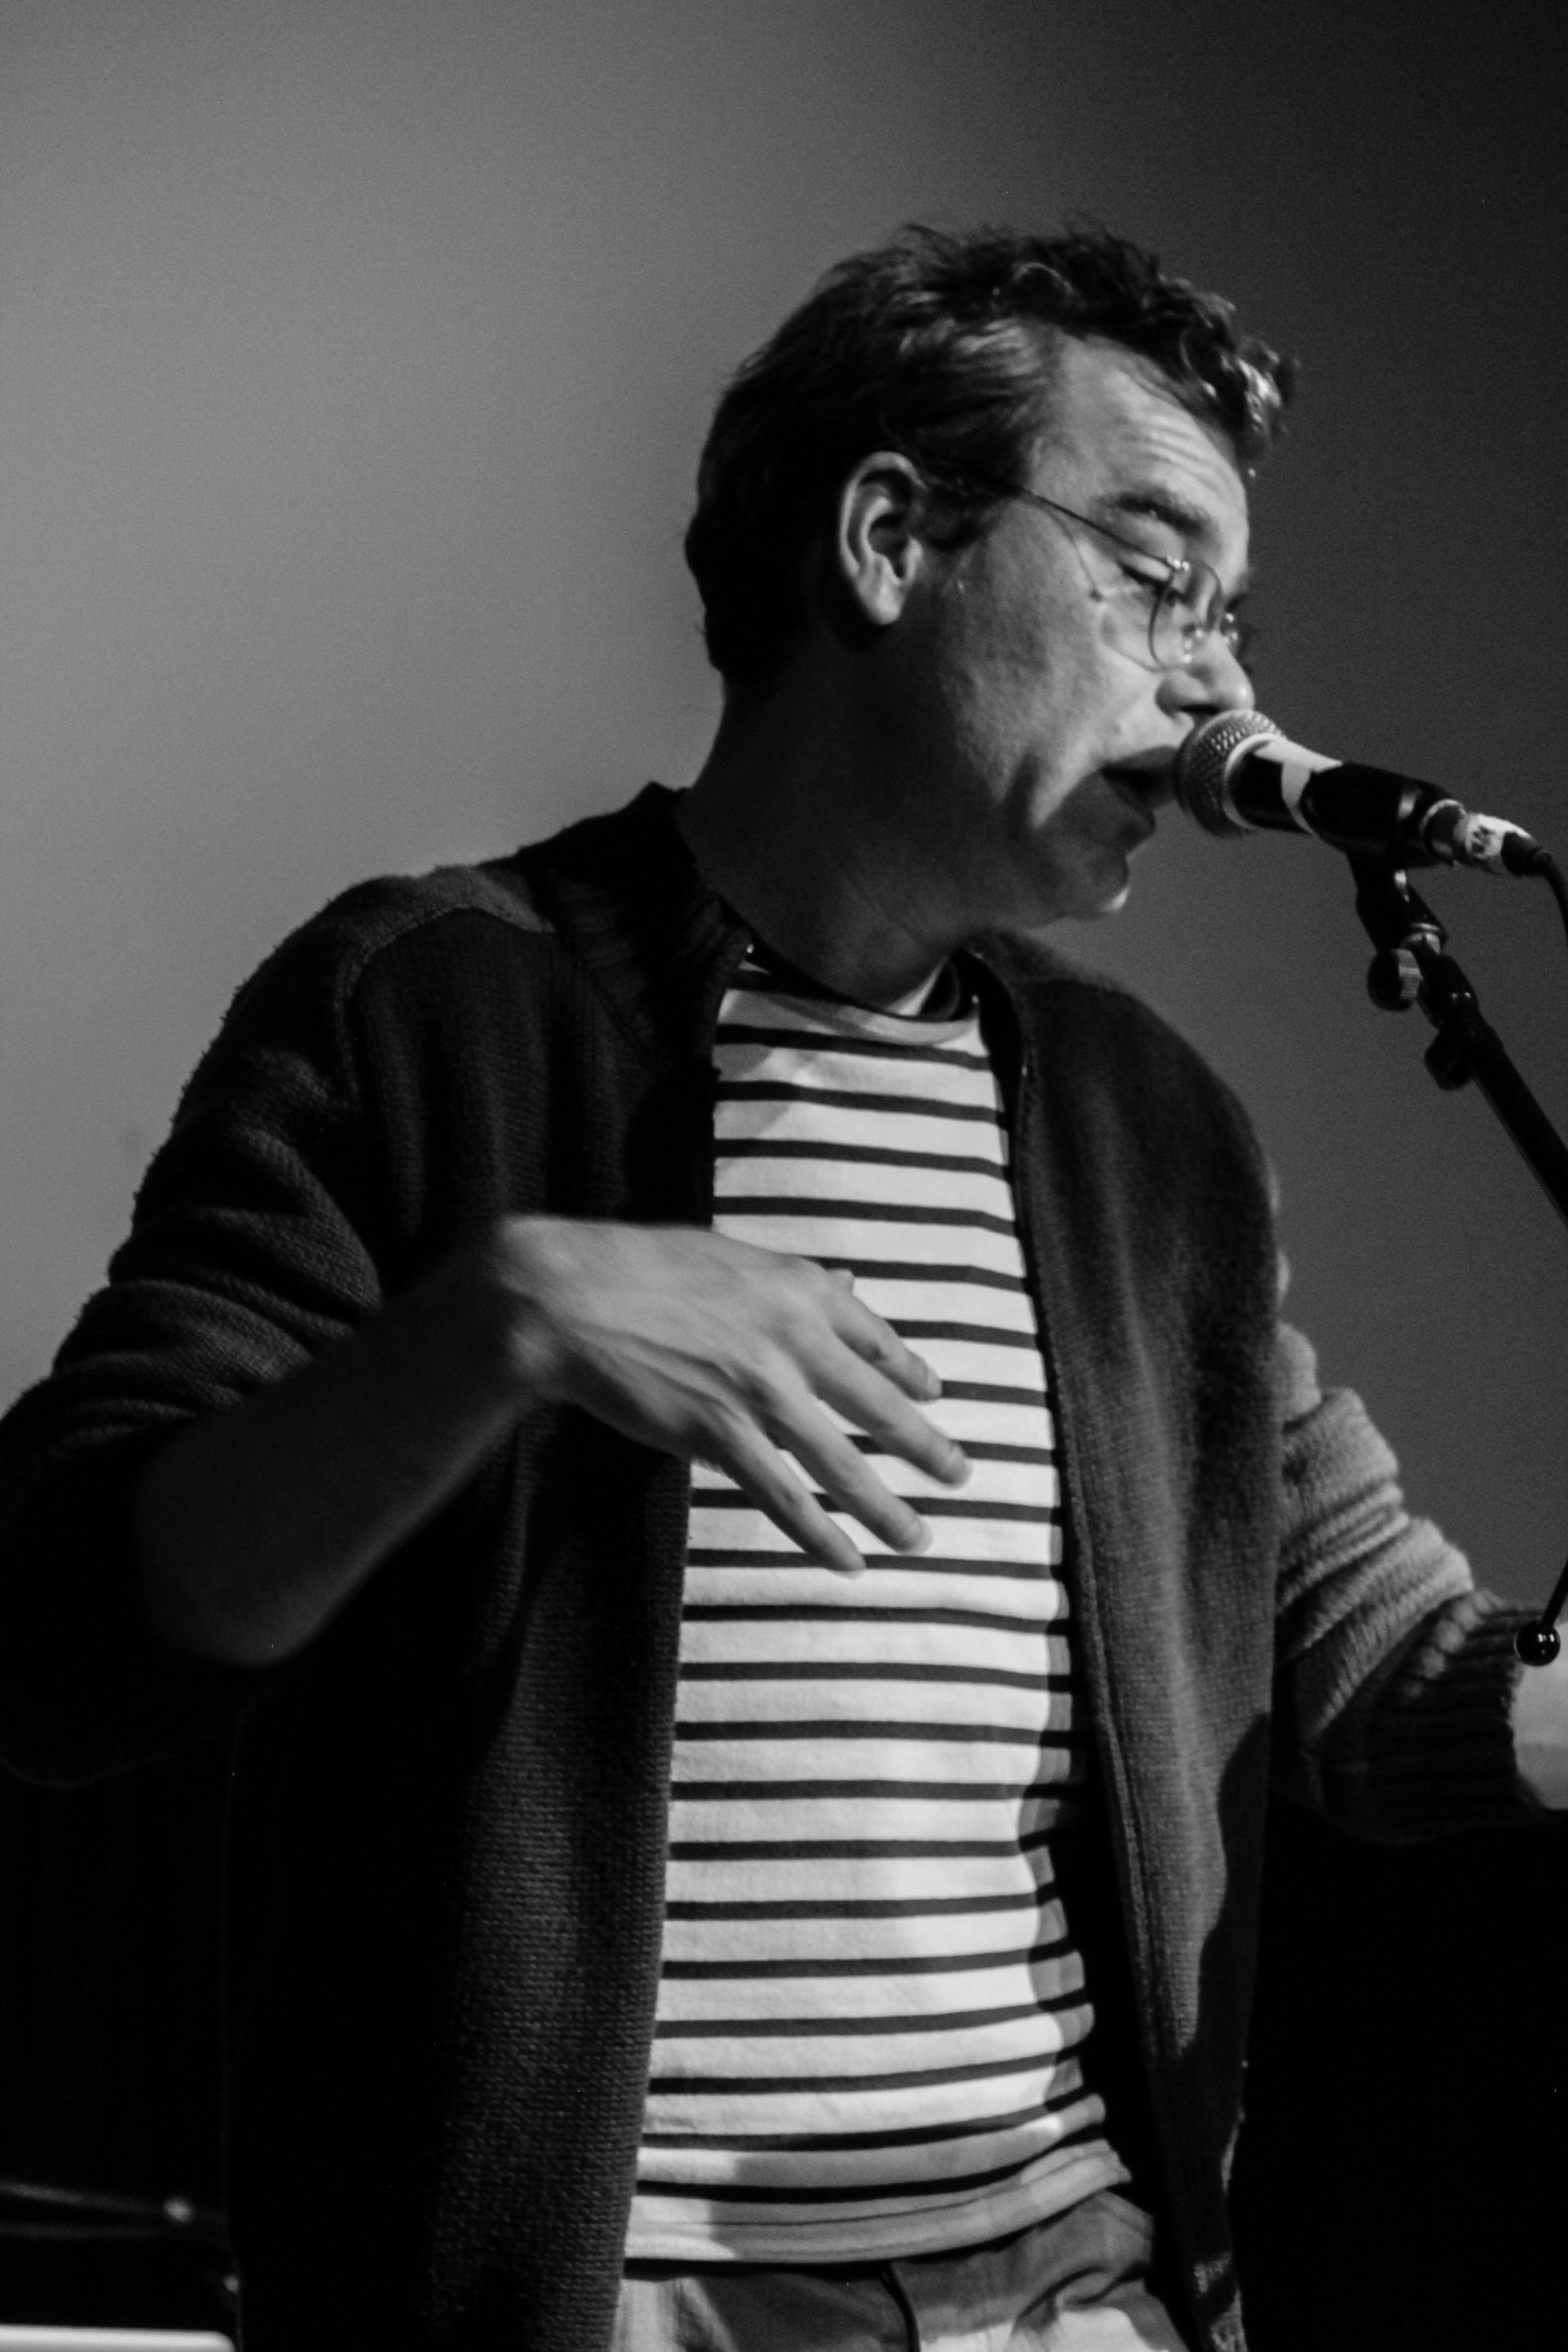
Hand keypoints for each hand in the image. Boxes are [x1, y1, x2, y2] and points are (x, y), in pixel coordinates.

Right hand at [481, 1216, 969, 1574]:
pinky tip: (848, 1562)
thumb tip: (847, 1281)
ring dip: (888, 1510)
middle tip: (961, 1476)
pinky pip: (786, 1499)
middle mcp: (794, 1341)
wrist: (568, 1297)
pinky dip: (822, 1537)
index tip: (934, 1394)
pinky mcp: (722, 1435)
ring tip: (918, 1539)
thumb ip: (790, 1280)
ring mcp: (762, 1393)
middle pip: (879, 1408)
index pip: (875, 1338)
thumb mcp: (728, 1256)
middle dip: (926, 1449)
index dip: (912, 1372)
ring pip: (843, 1465)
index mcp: (798, 1289)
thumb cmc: (636, 1268)